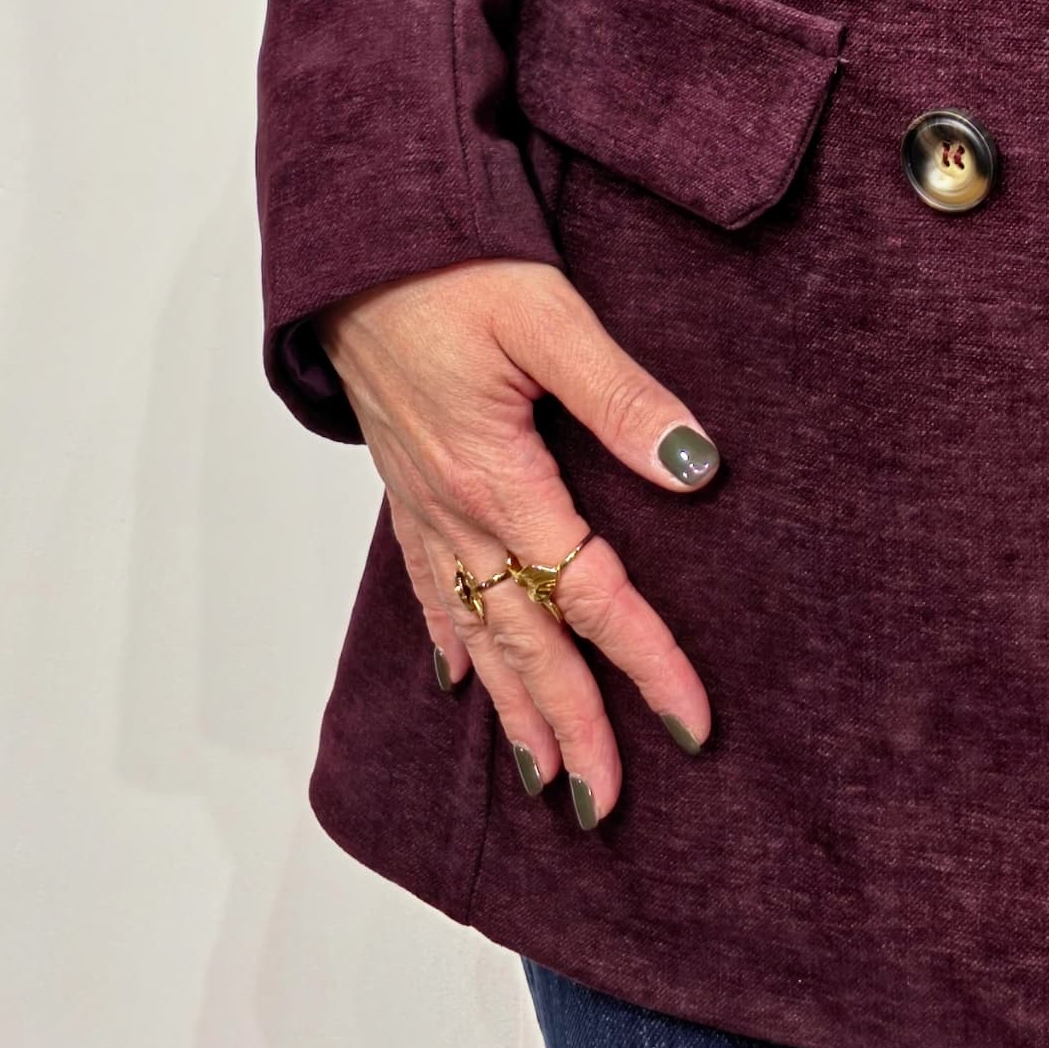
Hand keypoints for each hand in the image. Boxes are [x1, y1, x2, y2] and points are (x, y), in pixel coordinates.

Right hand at [319, 258, 722, 831]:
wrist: (354, 245)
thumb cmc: (450, 265)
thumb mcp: (548, 315)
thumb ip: (621, 394)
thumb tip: (694, 465)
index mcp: (499, 479)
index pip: (589, 594)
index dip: (645, 660)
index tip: (689, 723)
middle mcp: (458, 511)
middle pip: (526, 642)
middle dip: (571, 725)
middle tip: (610, 802)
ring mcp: (426, 505)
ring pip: (477, 632)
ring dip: (514, 707)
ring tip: (547, 777)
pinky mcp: (408, 486)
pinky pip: (430, 588)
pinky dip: (452, 642)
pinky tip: (462, 679)